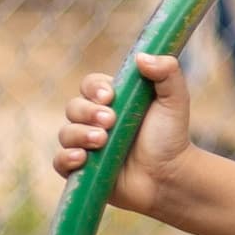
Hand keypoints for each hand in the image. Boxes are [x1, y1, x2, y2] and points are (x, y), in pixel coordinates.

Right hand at [57, 49, 194, 211]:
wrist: (171, 177)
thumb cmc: (172, 137)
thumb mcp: (175, 101)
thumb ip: (167, 73)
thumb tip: (142, 57)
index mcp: (112, 101)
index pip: (90, 85)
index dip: (94, 89)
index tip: (109, 96)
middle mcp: (95, 121)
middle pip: (73, 107)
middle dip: (88, 112)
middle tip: (110, 121)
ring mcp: (86, 145)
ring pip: (65, 133)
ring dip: (79, 134)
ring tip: (102, 140)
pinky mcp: (81, 171)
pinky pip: (59, 161)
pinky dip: (66, 158)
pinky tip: (82, 158)